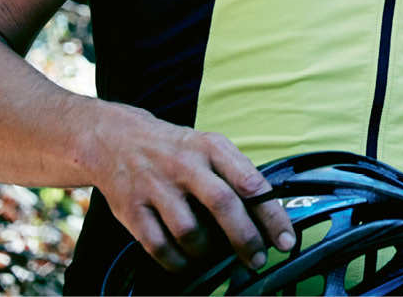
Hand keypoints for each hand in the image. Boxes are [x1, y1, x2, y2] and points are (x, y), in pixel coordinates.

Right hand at [82, 105, 295, 272]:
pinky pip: (158, 246)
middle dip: (245, 239)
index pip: (250, 183)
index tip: (285, 239)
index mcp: (213, 148)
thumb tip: (268, 214)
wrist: (117, 140)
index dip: (271, 215)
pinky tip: (185, 260)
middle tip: (257, 259)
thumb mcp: (211, 147)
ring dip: (207, 251)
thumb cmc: (176, 149)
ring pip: (190, 231)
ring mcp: (157, 188)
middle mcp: (186, 166)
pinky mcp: (132, 210)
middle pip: (223, 205)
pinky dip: (176, 261)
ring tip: (213, 254)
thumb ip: (238, 175)